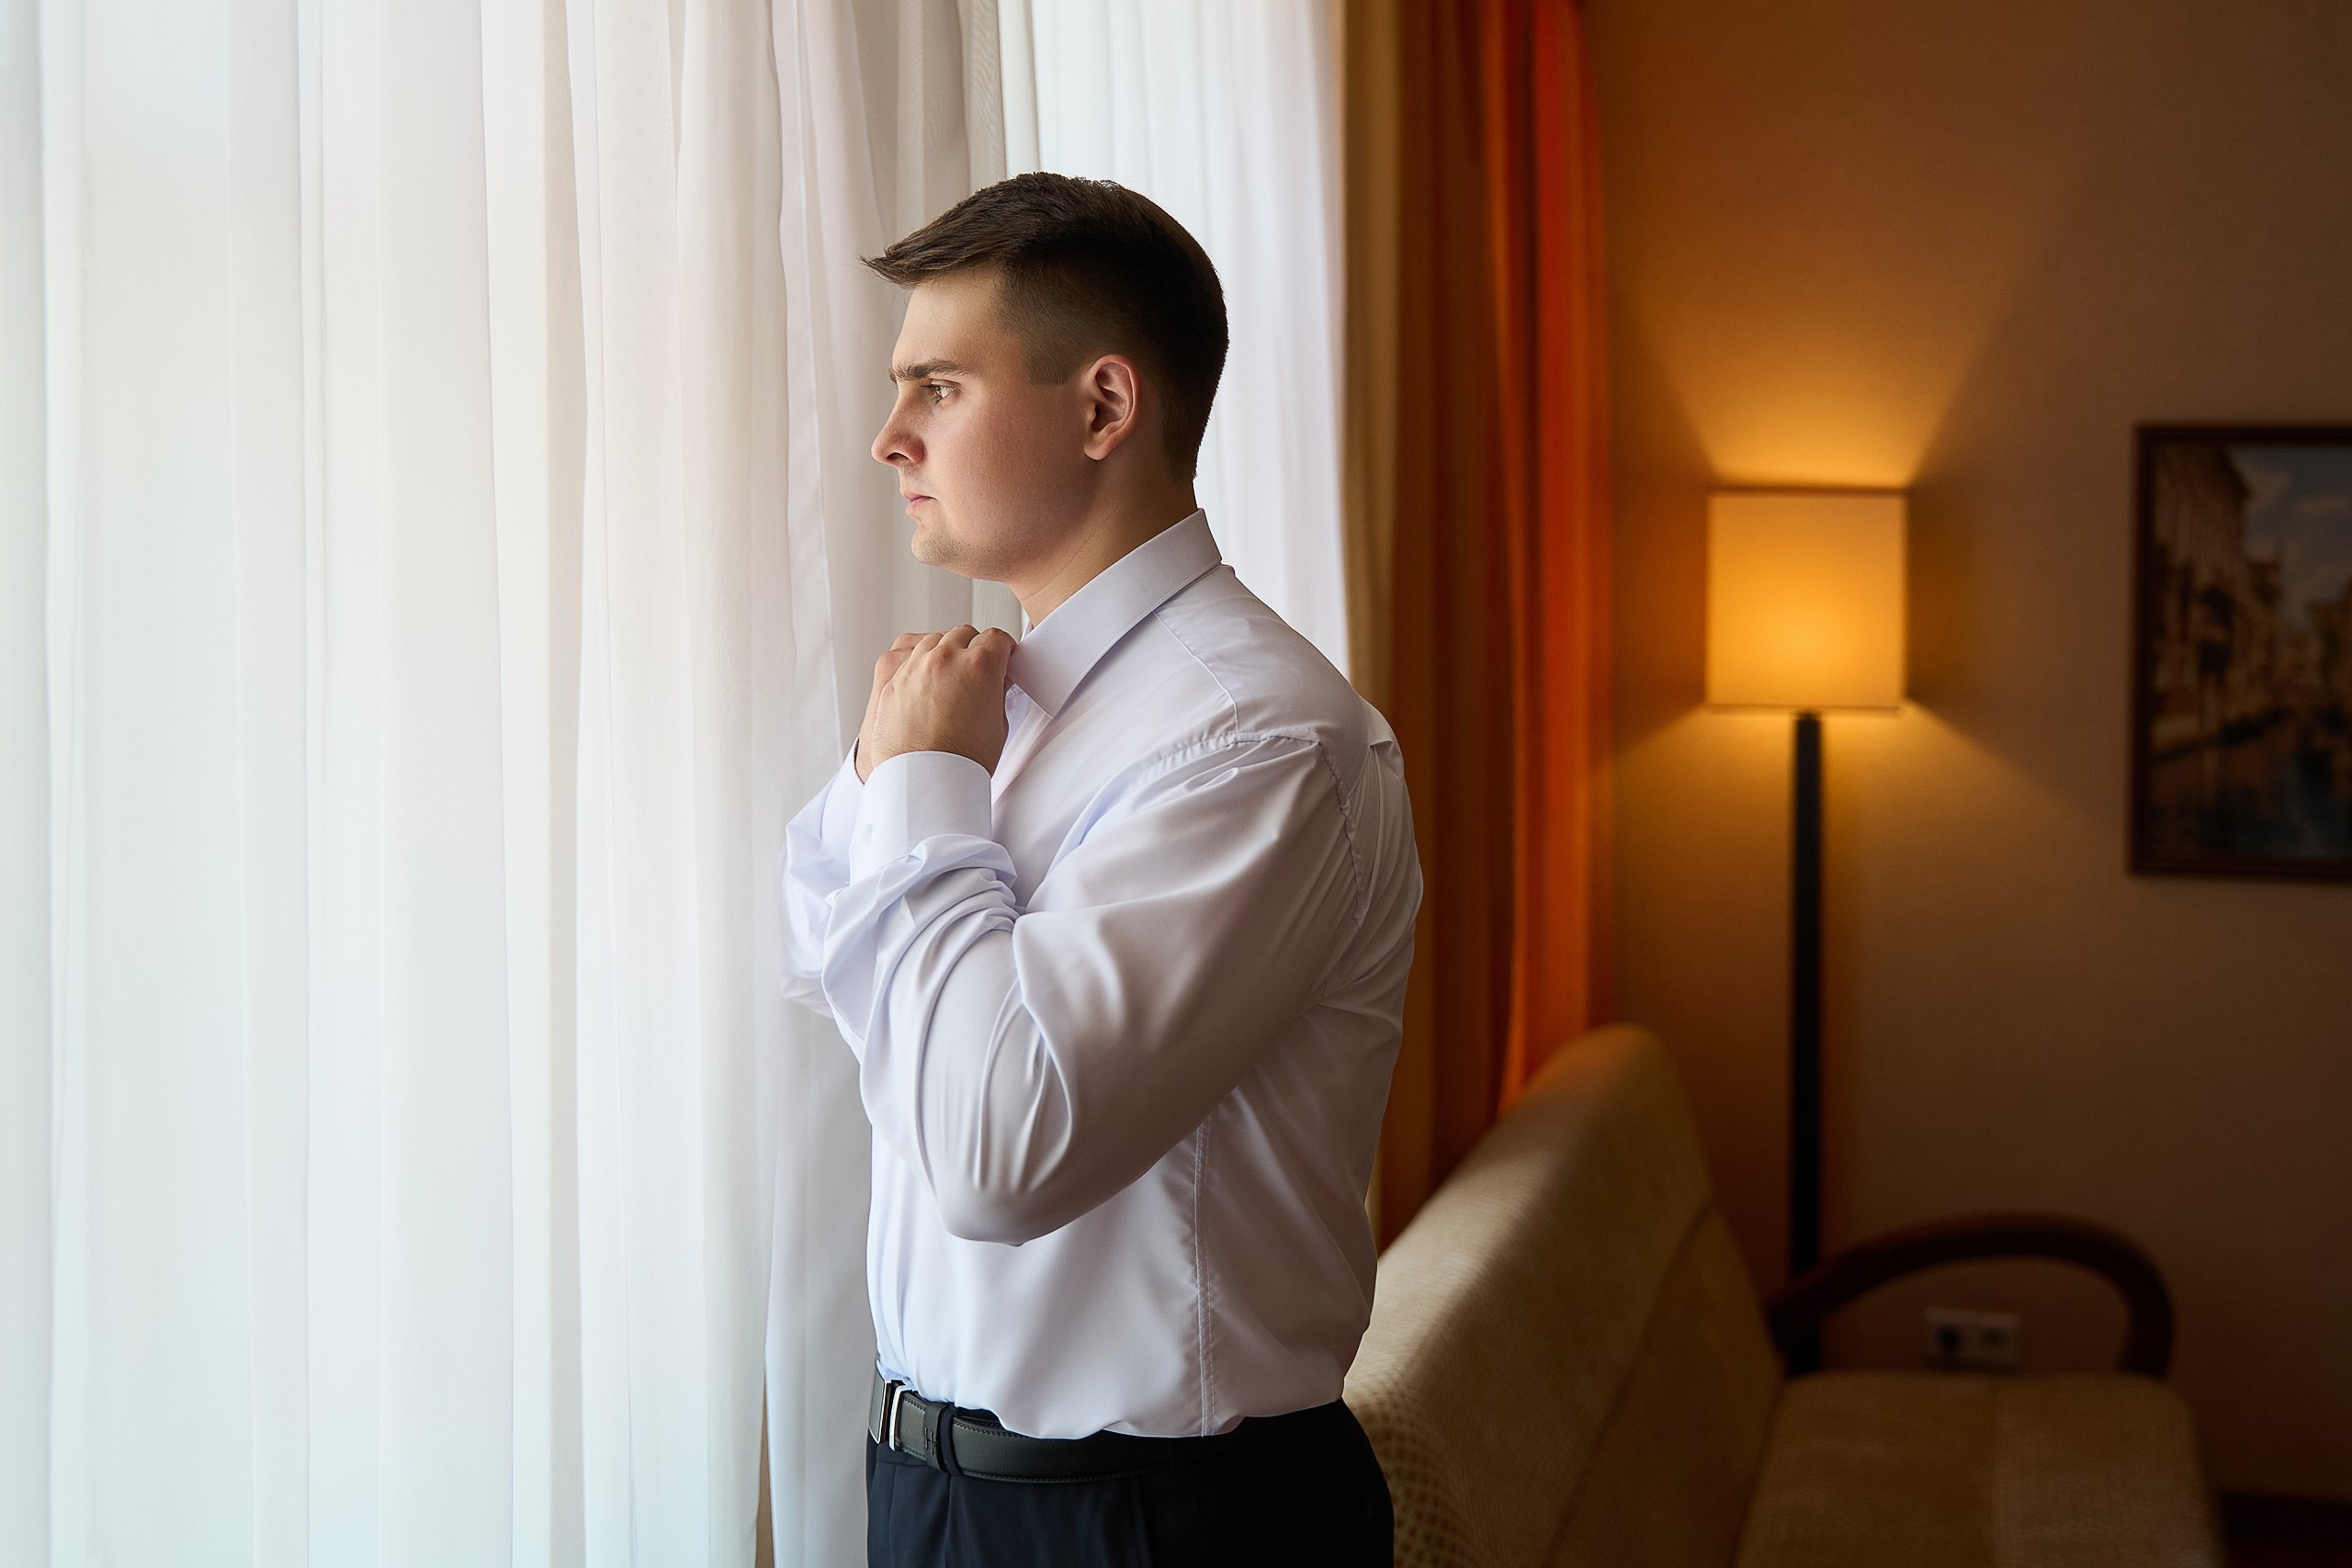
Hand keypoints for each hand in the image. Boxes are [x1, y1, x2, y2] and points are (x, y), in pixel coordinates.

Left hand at [856, 624, 1014, 781]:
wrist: (922, 782)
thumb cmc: (958, 763)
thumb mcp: (997, 726)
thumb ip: (996, 693)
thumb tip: (995, 683)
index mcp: (979, 666)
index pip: (996, 638)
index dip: (1003, 649)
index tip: (1002, 656)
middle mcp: (945, 659)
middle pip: (964, 634)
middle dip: (974, 648)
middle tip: (978, 669)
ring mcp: (914, 666)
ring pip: (934, 640)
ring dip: (945, 651)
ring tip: (949, 674)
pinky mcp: (890, 677)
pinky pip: (906, 652)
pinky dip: (918, 659)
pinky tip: (925, 674)